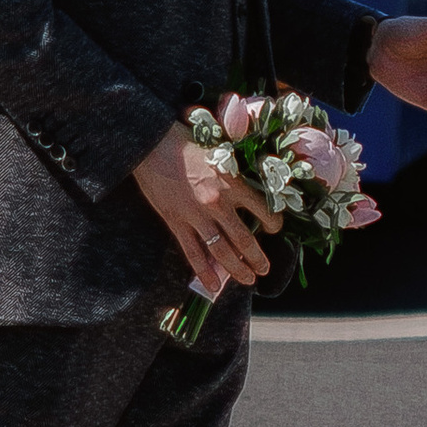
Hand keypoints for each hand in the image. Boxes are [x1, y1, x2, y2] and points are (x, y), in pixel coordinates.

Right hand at [132, 122, 273, 296]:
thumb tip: (250, 180)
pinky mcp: (176, 223)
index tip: (275, 229)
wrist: (151, 144)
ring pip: (222, 251)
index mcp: (231, 182)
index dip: (273, 222)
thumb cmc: (186, 140)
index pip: (262, 209)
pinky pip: (193, 253)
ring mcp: (196, 215)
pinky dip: (204, 272)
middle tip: (265, 269)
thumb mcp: (219, 150)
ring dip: (237, 269)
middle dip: (258, 258)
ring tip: (248, 280)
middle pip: (244, 238)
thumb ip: (235, 169)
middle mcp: (218, 202)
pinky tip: (214, 286)